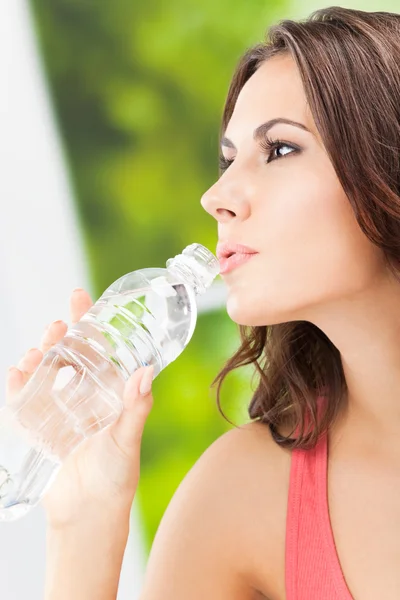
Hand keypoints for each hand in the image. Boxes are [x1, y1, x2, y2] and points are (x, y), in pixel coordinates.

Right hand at [6, 288, 154, 527]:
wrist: (88, 514)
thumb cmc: (115, 477)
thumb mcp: (127, 440)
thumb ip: (135, 408)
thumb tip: (146, 372)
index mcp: (107, 390)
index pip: (97, 348)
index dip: (88, 322)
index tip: (81, 297)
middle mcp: (81, 394)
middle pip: (66, 354)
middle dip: (60, 336)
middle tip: (58, 327)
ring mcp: (56, 408)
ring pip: (43, 371)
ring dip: (37, 357)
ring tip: (38, 352)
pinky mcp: (36, 425)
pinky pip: (23, 398)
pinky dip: (18, 384)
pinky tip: (17, 374)